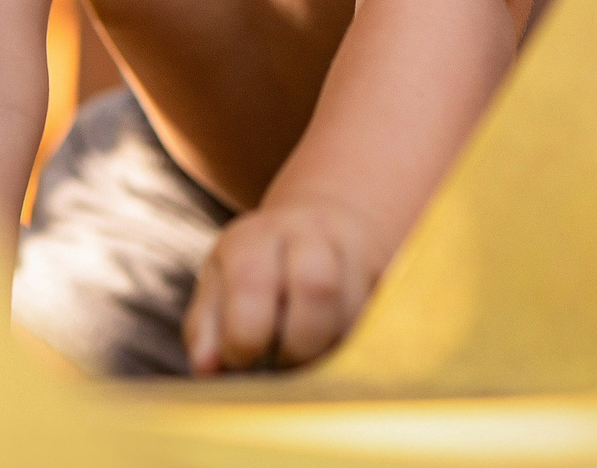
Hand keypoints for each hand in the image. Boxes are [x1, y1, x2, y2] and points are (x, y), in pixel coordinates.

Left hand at [183, 196, 382, 374]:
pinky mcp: (390, 272)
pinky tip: (341, 347)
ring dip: (332, 349)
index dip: (245, 336)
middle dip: (298, 344)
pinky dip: (362, 345)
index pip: (253, 282)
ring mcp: (356, 249)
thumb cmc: (257, 270)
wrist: (316, 228)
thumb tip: (207, 368)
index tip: (242, 358)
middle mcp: (310, 232)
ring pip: (358, 311)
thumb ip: (206, 328)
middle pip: (317, 286)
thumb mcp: (220, 286)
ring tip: (312, 354)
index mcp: (256, 236)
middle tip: (284, 360)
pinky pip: (385, 319)